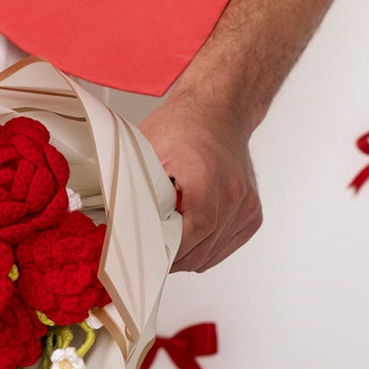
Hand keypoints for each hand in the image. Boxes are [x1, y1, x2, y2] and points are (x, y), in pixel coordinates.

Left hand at [139, 98, 262, 272]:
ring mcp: (245, 203)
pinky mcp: (252, 211)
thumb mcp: (147, 149)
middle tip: (149, 252)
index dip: (166, 252)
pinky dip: (207, 248)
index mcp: (205, 177)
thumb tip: (116, 217)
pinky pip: (227, 245)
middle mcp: (231, 192)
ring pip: (213, 253)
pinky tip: (190, 235)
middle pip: (201, 250)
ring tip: (168, 239)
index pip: (191, 235)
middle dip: (173, 257)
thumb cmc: (183, 126)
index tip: (146, 256)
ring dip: (189, 254)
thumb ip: (135, 185)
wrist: (218, 111)